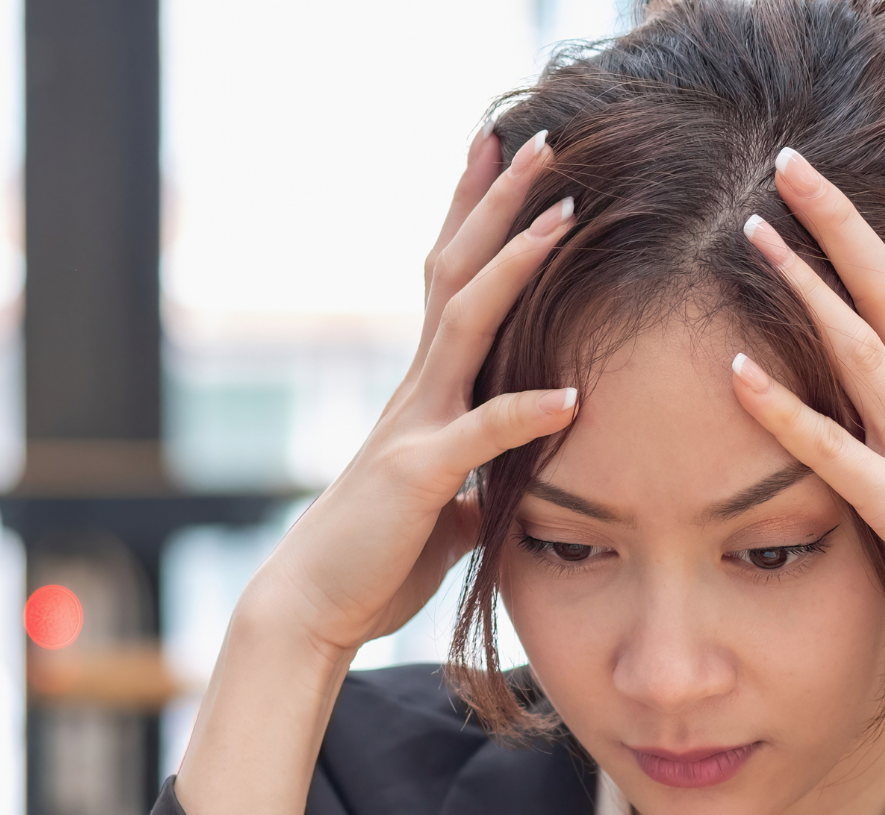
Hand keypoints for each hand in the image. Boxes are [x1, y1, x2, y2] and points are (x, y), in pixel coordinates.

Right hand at [238, 128, 581, 662]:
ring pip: (464, 322)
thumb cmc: (375, 559)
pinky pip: (479, 435)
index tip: (507, 155)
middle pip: (457, 272)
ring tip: (562, 216)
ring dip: (513, 266)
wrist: (313, 605)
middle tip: (540, 138)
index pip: (454, 282)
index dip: (479, 216)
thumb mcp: (439, 509)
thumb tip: (495, 487)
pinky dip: (526, 412)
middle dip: (498, 203)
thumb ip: (472, 481)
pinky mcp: (418, 475)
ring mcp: (413, 424)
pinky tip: (572, 396)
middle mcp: (417, 390)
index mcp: (425, 391)